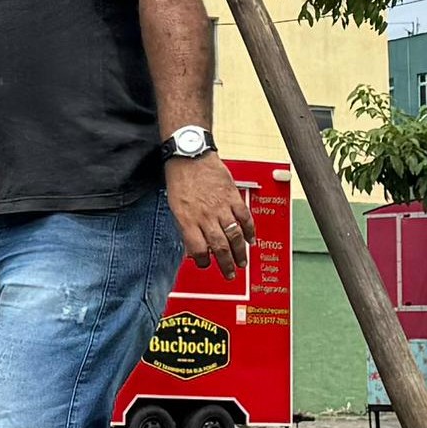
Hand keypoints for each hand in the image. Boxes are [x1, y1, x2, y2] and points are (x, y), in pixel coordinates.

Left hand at [166, 154, 252, 274]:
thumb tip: (192, 245)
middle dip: (226, 264)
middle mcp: (205, 215)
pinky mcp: (233, 196)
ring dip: (240, 251)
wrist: (189, 153)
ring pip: (234, 235)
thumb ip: (185, 226)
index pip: (198, 250)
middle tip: (231, 273)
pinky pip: (245, 217)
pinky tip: (252, 239)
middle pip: (219, 247)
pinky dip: (250, 230)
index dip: (203, 262)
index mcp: (188, 219)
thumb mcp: (174, 206)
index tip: (206, 265)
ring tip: (242, 262)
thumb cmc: (179, 178)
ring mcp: (221, 206)